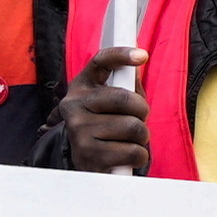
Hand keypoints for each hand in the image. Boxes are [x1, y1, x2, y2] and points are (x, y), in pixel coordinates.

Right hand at [61, 46, 150, 175]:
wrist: (85, 161)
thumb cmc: (105, 126)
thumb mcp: (111, 102)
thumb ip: (125, 84)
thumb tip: (139, 60)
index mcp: (81, 87)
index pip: (100, 61)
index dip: (121, 55)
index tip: (142, 55)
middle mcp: (74, 105)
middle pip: (126, 100)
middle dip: (142, 111)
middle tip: (139, 119)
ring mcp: (78, 130)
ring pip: (133, 127)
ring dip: (141, 137)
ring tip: (130, 140)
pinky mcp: (88, 155)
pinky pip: (133, 152)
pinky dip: (139, 156)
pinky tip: (127, 156)